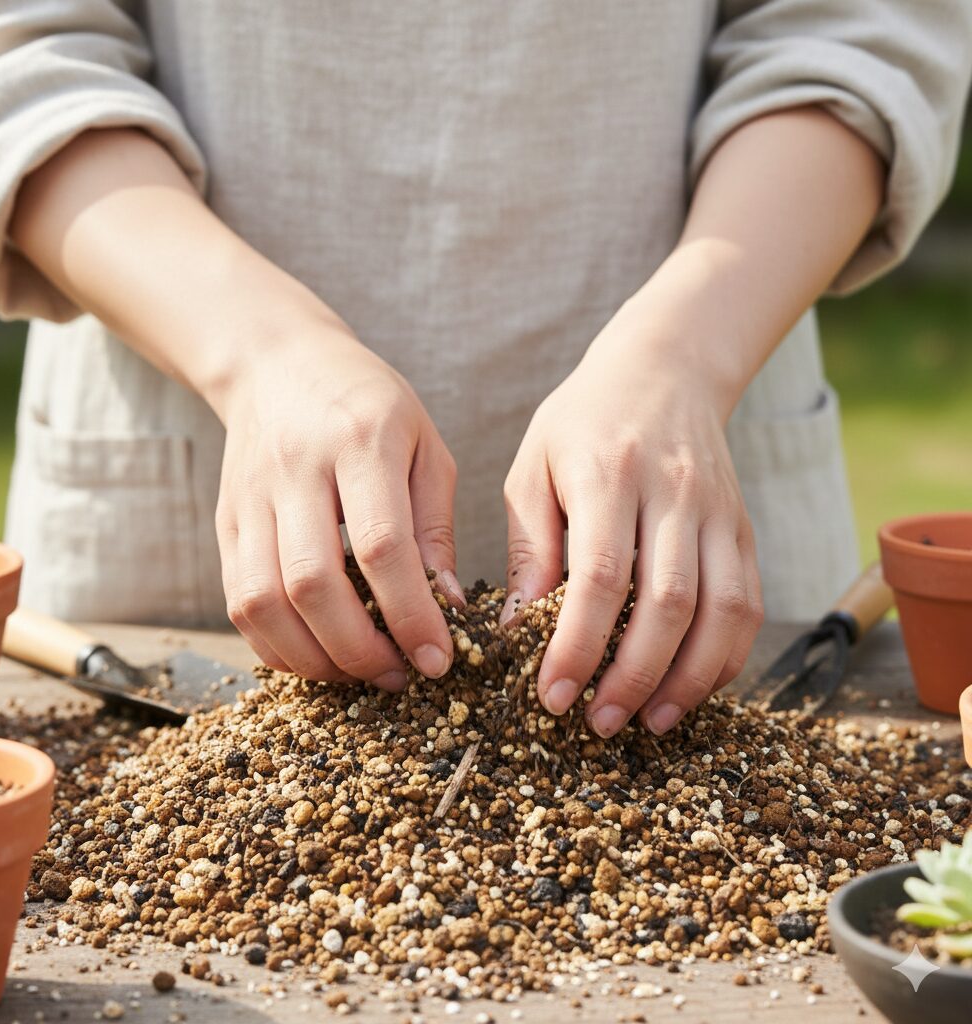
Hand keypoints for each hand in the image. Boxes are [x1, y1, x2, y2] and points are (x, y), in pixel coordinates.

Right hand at [212, 310, 463, 689]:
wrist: (278, 365)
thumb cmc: (369, 406)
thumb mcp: (425, 446)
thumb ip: (435, 526)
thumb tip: (450, 607)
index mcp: (360, 441)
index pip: (381, 544)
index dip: (410, 613)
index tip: (437, 659)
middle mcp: (296, 470)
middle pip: (312, 583)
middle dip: (359, 649)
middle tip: (398, 675)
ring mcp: (250, 498)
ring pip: (262, 602)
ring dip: (313, 658)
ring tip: (358, 672)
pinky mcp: (225, 523)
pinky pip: (237, 602)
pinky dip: (275, 646)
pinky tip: (315, 655)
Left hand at [502, 297, 762, 736]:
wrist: (664, 368)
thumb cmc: (581, 423)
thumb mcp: (533, 468)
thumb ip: (530, 548)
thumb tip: (517, 631)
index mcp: (608, 475)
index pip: (600, 576)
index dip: (579, 645)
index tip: (553, 696)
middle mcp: (673, 493)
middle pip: (668, 604)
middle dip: (633, 677)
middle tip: (597, 724)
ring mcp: (718, 510)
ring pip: (723, 610)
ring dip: (688, 679)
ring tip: (649, 723)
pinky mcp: (743, 527)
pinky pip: (749, 602)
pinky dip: (726, 655)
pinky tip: (692, 687)